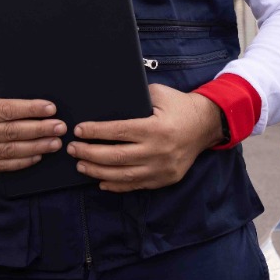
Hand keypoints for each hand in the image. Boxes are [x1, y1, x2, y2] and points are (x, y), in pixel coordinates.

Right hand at [0, 75, 66, 171]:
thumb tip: (31, 85)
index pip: (6, 110)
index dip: (30, 109)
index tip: (51, 108)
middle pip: (11, 132)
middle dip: (39, 130)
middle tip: (60, 127)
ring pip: (9, 151)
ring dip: (35, 148)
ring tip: (54, 143)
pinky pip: (1, 165)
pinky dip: (21, 162)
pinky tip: (37, 156)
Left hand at [68, 85, 224, 192]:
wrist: (207, 125)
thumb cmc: (178, 105)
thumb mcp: (158, 94)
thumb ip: (134, 99)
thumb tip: (105, 102)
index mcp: (155, 128)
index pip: (118, 132)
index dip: (95, 132)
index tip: (78, 130)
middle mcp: (158, 151)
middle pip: (116, 157)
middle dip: (89, 153)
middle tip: (72, 149)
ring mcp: (162, 168)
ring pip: (123, 175)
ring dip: (97, 172)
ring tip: (80, 166)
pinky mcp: (165, 179)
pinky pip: (136, 185)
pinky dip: (116, 185)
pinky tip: (100, 181)